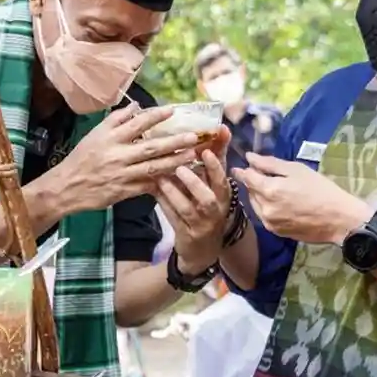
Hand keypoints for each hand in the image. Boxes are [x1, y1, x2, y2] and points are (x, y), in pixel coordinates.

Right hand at [52, 105, 207, 213]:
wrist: (67, 187)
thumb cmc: (82, 158)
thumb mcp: (95, 134)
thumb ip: (116, 120)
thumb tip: (136, 106)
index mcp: (110, 138)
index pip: (137, 124)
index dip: (155, 116)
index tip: (173, 110)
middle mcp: (117, 155)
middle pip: (150, 147)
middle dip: (173, 142)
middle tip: (193, 136)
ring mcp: (122, 175)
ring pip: (152, 168)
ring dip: (174, 162)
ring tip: (191, 156)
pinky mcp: (124, 192)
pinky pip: (147, 185)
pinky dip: (162, 181)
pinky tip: (178, 177)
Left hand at [155, 143, 232, 273]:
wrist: (204, 248)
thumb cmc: (209, 206)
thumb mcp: (214, 184)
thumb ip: (217, 157)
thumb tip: (221, 128)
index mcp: (223, 196)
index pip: (222, 180)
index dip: (215, 166)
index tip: (205, 151)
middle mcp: (214, 211)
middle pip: (207, 198)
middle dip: (194, 182)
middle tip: (179, 167)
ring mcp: (199, 224)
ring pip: (186, 209)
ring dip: (173, 193)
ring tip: (161, 177)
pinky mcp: (184, 234)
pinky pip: (172, 217)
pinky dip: (163, 203)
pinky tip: (153, 190)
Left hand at [234, 153, 370, 244]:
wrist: (339, 219)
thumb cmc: (321, 189)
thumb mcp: (297, 170)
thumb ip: (270, 164)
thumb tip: (249, 158)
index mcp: (269, 190)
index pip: (247, 178)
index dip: (242, 171)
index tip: (237, 167)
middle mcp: (265, 209)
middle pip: (250, 192)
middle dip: (253, 183)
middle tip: (264, 175)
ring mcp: (269, 223)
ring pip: (256, 205)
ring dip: (259, 196)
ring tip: (274, 189)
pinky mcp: (276, 232)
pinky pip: (264, 216)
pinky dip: (267, 207)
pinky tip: (280, 203)